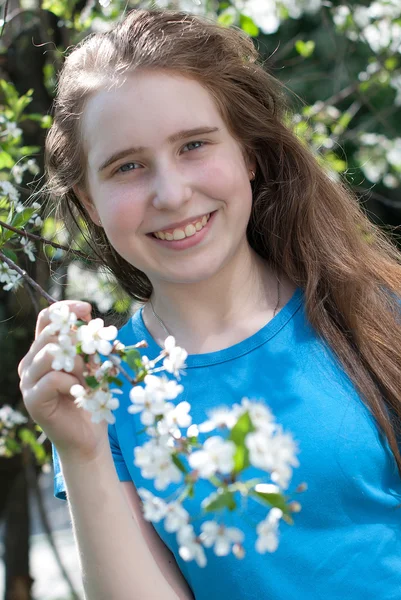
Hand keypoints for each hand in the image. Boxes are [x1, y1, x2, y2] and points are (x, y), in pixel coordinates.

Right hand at [18, 300, 109, 461]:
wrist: (87, 437)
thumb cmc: (91, 398)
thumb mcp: (94, 365)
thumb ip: (88, 343)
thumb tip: (87, 315)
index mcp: (42, 351)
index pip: (46, 319)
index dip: (65, 309)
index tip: (86, 308)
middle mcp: (30, 363)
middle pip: (48, 334)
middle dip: (76, 341)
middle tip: (93, 357)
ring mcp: (28, 382)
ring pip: (50, 354)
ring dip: (77, 364)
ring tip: (87, 378)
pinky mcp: (32, 400)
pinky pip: (53, 379)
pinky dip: (73, 382)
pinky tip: (80, 392)